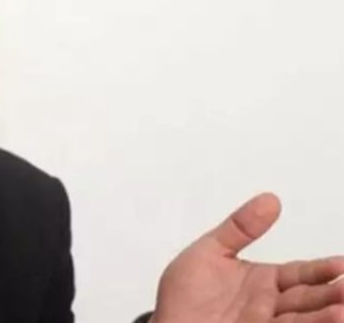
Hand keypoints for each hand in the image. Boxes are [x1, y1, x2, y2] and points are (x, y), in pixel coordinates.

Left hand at [152, 193, 343, 322]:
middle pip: (309, 299)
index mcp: (261, 280)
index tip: (341, 264)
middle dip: (332, 293)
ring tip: (342, 310)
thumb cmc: (182, 294)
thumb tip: (270, 200)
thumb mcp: (208, 252)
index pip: (301, 274)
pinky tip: (326, 321)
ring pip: (302, 320)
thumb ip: (238, 228)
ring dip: (324, 316)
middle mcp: (268, 305)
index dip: (322, 270)